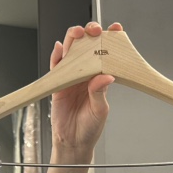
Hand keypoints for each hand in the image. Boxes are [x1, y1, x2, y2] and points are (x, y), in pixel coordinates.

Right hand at [46, 21, 122, 172]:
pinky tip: (60, 48)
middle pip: (87, 46)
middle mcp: (86, 73)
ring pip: (72, 51)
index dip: (111, 39)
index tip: (116, 29)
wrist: (74, 142)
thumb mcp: (100, 110)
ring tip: (78, 34)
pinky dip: (57, 55)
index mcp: (101, 77)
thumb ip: (100, 93)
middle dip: (90, 33)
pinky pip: (56, 66)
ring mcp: (72, 77)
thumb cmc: (90, 127)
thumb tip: (105, 77)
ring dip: (74, 39)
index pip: (107, 53)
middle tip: (94, 30)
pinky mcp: (59, 83)